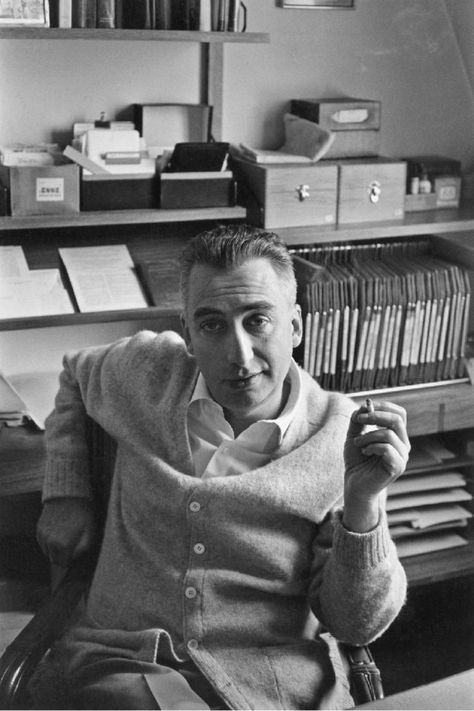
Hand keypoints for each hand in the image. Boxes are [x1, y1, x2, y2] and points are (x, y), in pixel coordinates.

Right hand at [36, 497, 97, 567]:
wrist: (68, 495)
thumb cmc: (82, 513)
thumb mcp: (90, 530)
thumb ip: (85, 548)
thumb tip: (76, 558)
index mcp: (63, 546)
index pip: (64, 563)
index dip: (71, 559)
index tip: (76, 551)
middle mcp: (50, 543)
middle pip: (55, 559)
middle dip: (63, 556)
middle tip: (72, 545)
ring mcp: (43, 536)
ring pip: (47, 552)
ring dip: (55, 549)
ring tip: (65, 537)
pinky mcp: (39, 529)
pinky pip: (42, 543)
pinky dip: (49, 542)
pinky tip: (58, 532)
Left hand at [343, 399, 409, 531]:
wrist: (355, 484)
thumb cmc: (356, 460)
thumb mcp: (354, 435)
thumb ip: (358, 420)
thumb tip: (366, 404)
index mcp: (397, 435)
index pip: (399, 413)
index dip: (383, 406)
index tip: (365, 406)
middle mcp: (403, 444)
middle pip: (397, 419)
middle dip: (375, 416)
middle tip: (358, 420)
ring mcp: (403, 456)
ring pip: (389, 434)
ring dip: (368, 435)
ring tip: (357, 443)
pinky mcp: (398, 467)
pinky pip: (387, 449)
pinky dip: (372, 447)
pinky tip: (364, 452)